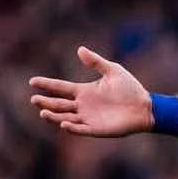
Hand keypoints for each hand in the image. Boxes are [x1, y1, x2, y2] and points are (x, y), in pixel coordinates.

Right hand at [29, 46, 152, 136]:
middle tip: (34, 99)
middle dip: (46, 102)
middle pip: (58, 104)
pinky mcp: (96, 129)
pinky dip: (72, 127)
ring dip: (54, 116)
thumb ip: (96, 62)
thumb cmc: (130, 88)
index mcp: (84, 91)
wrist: (145, 106)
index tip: (33, 81)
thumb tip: (80, 49)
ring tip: (43, 112)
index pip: (60, 88)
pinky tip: (63, 123)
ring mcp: (88, 118)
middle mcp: (82, 105)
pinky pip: (81, 129)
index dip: (47, 85)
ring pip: (65, 117)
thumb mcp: (113, 71)